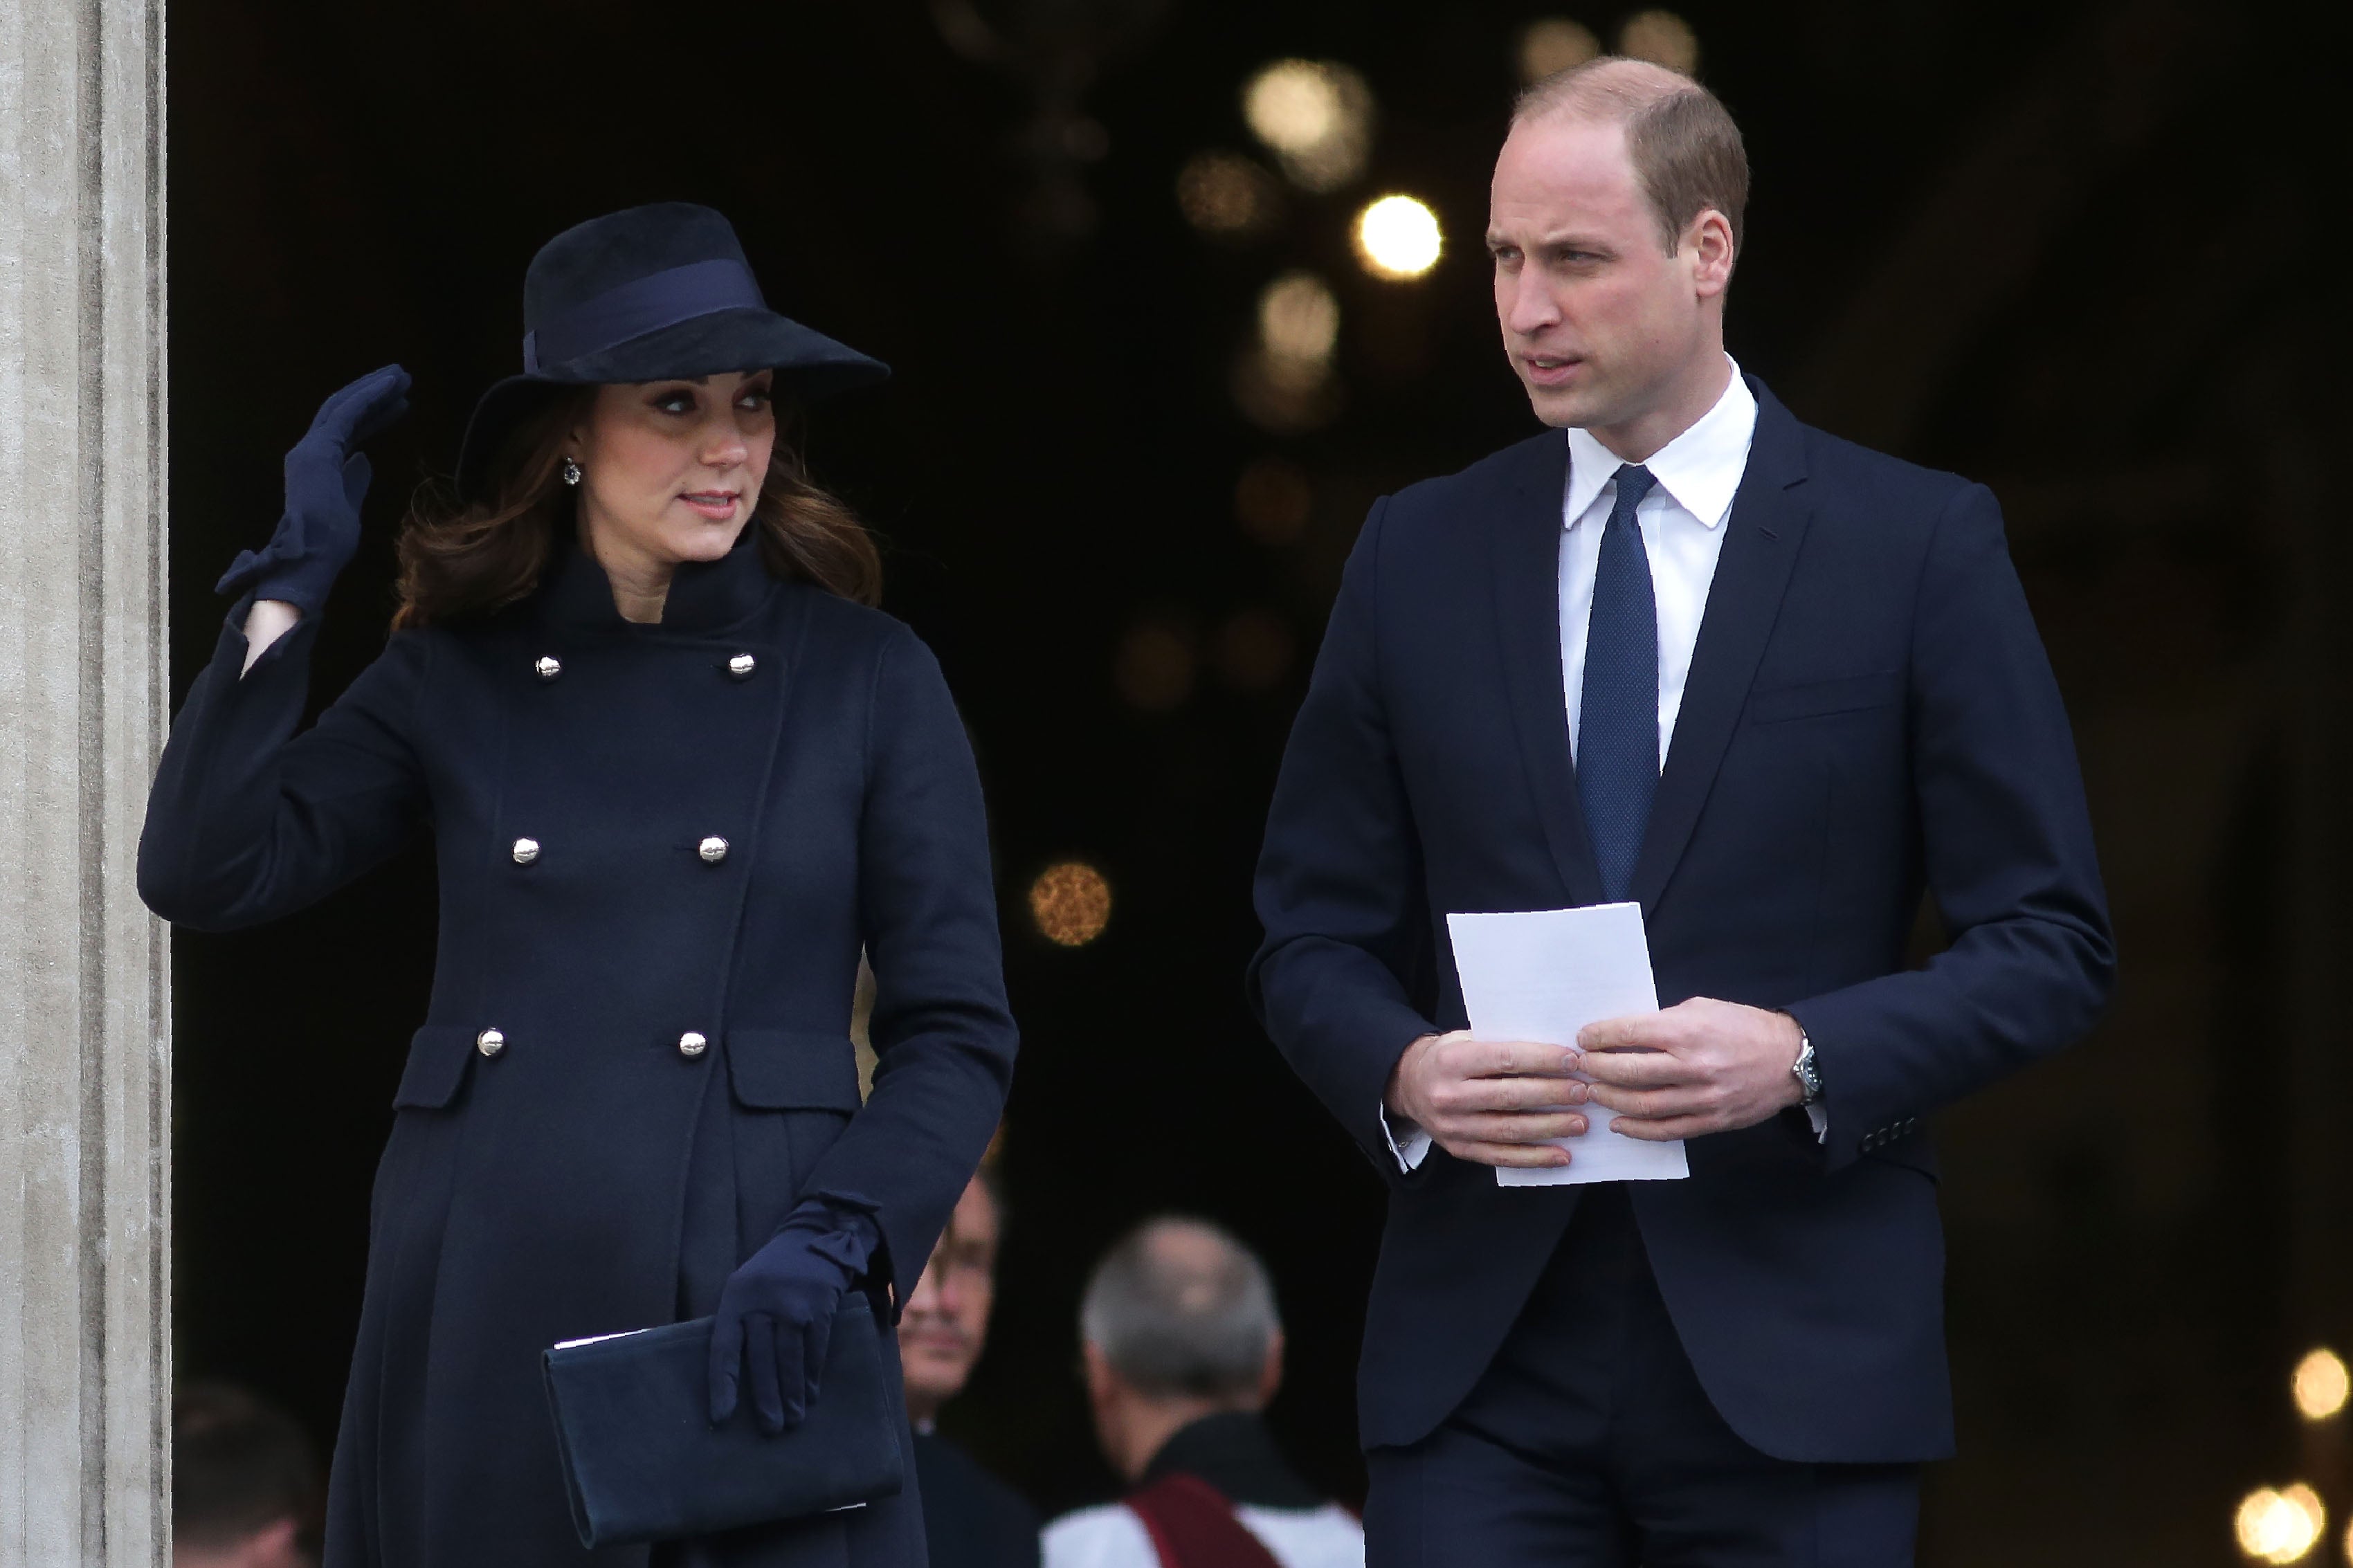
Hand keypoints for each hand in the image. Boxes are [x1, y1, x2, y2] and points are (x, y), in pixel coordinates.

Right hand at [216, 364, 411, 614]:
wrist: (311, 561)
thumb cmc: (329, 545)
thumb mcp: (349, 506)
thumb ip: (354, 482)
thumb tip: (364, 460)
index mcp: (318, 466)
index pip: (348, 431)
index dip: (374, 416)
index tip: (400, 405)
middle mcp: (309, 452)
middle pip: (344, 412)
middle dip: (373, 394)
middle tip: (402, 379)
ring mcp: (311, 449)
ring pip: (345, 407)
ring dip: (374, 390)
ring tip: (403, 377)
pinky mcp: (319, 451)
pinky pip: (348, 415)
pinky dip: (370, 398)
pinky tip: (392, 388)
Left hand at [708, 1214, 870, 1432]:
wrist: (813, 1237)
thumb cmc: (770, 1275)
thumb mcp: (744, 1289)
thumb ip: (738, 1324)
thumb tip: (729, 1380)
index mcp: (736, 1298)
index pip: (724, 1348)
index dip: (722, 1384)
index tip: (721, 1417)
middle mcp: (763, 1301)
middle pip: (762, 1359)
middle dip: (766, 1398)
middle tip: (771, 1429)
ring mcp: (794, 1303)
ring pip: (791, 1358)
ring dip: (793, 1393)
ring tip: (794, 1419)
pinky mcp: (822, 1305)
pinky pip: (816, 1348)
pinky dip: (813, 1374)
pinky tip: (812, 1393)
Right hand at [1385, 1030, 1590, 1168]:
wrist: (1408, 1084)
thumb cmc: (1449, 1057)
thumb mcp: (1466, 1039)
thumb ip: (1502, 1045)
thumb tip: (1556, 1053)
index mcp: (1452, 1061)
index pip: (1504, 1059)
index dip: (1541, 1060)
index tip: (1572, 1061)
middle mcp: (1449, 1095)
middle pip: (1510, 1097)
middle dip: (1552, 1094)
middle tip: (1583, 1092)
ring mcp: (1453, 1127)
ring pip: (1509, 1130)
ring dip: (1550, 1128)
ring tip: (1580, 1123)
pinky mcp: (1459, 1149)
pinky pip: (1502, 1156)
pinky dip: (1535, 1157)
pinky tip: (1562, 1155)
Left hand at [1577, 998, 1805, 1140]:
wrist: (1790, 1060)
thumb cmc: (1743, 1027)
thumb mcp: (1702, 1009)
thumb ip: (1664, 1022)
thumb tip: (1623, 1034)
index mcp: (1688, 1030)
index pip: (1629, 1033)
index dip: (1599, 1036)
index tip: (1583, 1038)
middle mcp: (1693, 1066)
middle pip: (1628, 1072)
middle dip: (1596, 1069)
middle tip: (1581, 1066)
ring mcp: (1702, 1098)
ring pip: (1642, 1105)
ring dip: (1610, 1100)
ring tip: (1593, 1092)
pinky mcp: (1711, 1121)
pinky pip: (1665, 1130)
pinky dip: (1636, 1129)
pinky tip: (1618, 1123)